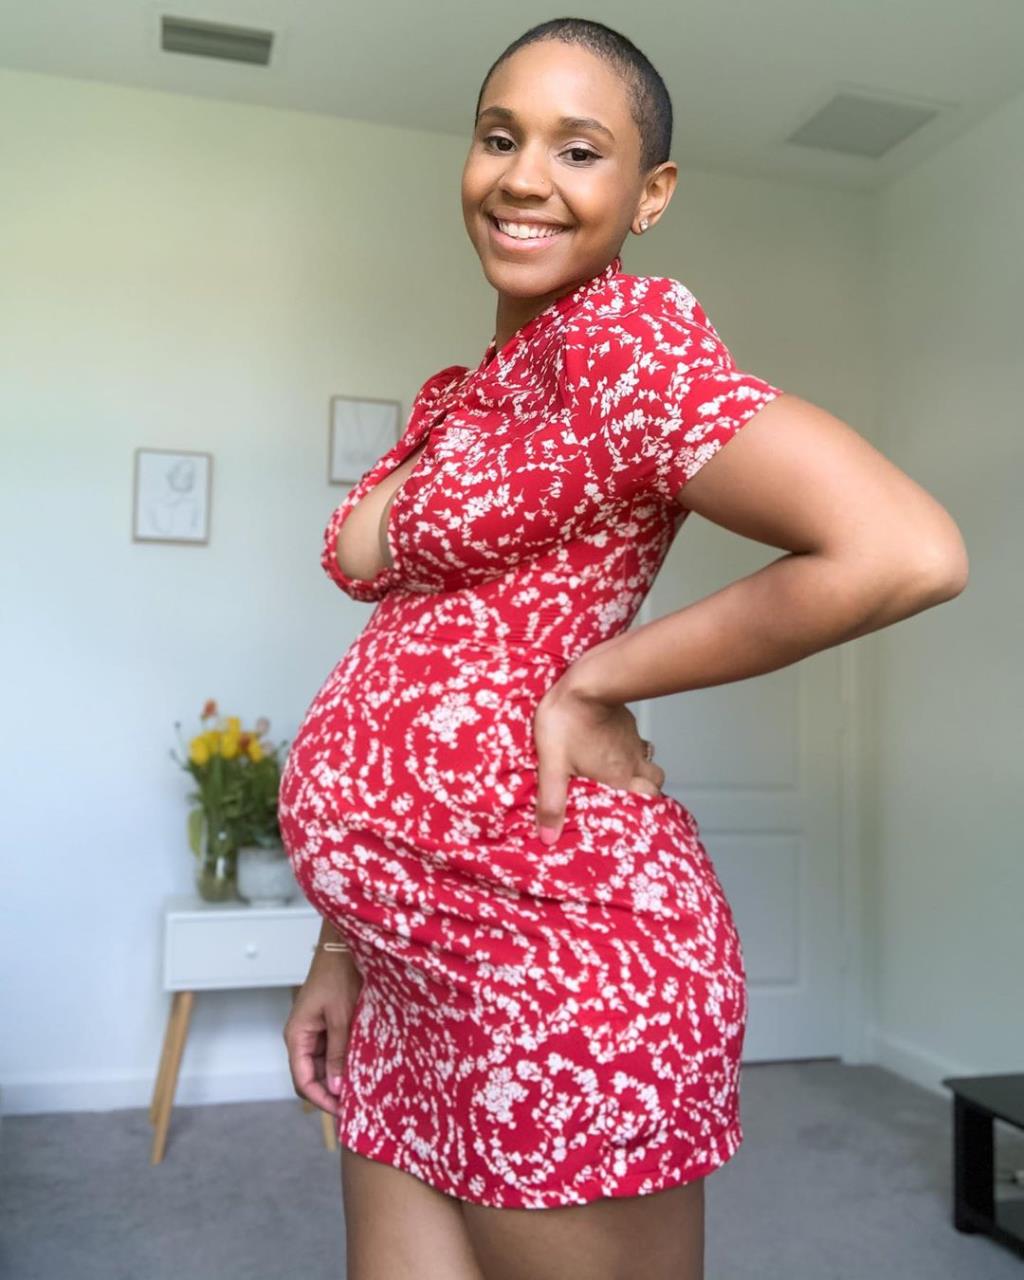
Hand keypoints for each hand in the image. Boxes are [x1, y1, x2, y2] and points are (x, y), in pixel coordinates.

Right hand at [283, 950, 363, 1116]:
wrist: (342, 947)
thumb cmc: (338, 976)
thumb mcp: (341, 1017)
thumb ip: (339, 1053)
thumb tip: (336, 1089)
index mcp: (297, 1036)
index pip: (303, 1080)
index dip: (321, 1100)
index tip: (343, 1112)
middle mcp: (301, 1037)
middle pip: (312, 1076)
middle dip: (331, 1092)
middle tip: (356, 1105)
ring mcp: (313, 1031)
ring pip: (323, 1066)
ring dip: (339, 1077)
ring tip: (362, 1090)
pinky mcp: (326, 1025)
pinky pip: (332, 1051)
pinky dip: (344, 1061)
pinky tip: (360, 1068)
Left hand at [531, 677, 664, 843]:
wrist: (584, 682)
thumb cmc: (567, 721)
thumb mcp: (553, 765)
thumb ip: (551, 801)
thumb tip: (548, 836)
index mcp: (619, 776)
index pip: (648, 800)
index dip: (647, 808)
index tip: (639, 815)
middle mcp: (631, 760)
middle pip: (655, 781)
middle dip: (647, 789)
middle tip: (632, 793)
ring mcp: (631, 738)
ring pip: (648, 758)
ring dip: (639, 766)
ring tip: (622, 770)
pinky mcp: (625, 720)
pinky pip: (635, 737)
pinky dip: (628, 744)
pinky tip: (611, 742)